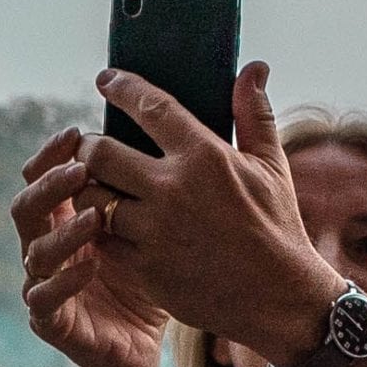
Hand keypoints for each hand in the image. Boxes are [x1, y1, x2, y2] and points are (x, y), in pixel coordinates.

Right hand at [14, 128, 169, 366]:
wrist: (143, 346)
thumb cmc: (150, 278)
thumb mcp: (156, 228)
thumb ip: (153, 188)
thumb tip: (175, 132)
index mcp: (66, 220)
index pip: (45, 176)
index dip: (53, 154)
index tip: (77, 131)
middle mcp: (48, 248)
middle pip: (28, 206)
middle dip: (50, 184)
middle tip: (81, 167)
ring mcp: (44, 284)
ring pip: (35, 250)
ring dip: (63, 230)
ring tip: (95, 215)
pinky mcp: (51, 321)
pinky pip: (45, 297)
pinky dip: (65, 280)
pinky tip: (91, 266)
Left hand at [76, 64, 338, 366]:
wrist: (279, 297)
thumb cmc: (277, 227)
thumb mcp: (272, 166)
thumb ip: (254, 114)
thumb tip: (255, 68)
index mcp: (205, 157)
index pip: (150, 107)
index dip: (123, 88)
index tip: (107, 80)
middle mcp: (173, 190)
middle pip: (100, 153)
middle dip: (89, 147)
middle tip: (93, 148)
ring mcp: (154, 231)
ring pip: (90, 198)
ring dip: (88, 190)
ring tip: (97, 188)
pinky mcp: (143, 267)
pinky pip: (101, 239)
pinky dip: (99, 229)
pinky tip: (109, 225)